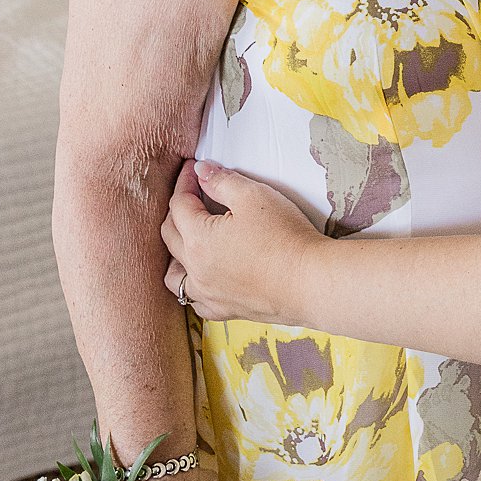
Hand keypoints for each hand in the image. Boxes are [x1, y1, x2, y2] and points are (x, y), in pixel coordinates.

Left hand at [162, 159, 320, 327]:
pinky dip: (192, 286)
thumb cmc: (284, 237)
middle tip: (191, 194)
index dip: (185, 183)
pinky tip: (204, 278)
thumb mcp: (254, 196)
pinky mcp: (226, 310)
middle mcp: (196, 269)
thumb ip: (223, 181)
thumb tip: (202, 171)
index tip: (193, 170)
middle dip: (177, 211)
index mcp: (198, 238)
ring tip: (187, 240)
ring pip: (174, 275)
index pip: (180, 204)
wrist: (310, 282)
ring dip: (175, 253)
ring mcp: (209, 293)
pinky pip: (196, 300)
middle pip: (171, 235)